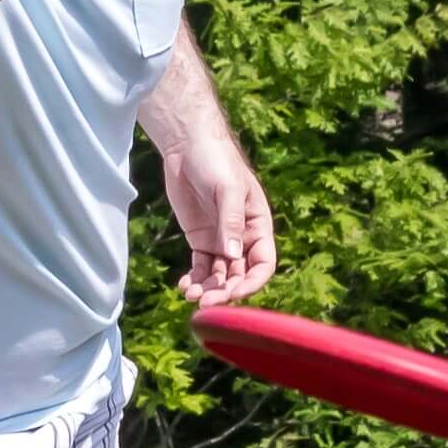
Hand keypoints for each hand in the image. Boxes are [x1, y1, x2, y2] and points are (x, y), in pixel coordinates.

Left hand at [164, 136, 276, 305]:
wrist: (187, 146)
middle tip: (206, 301)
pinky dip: (194, 279)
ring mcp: (221, 240)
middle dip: (225, 290)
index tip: (234, 293)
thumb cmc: (215, 160)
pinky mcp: (200, 240)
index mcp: (259, 225)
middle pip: (239, 275)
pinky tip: (184, 286)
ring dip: (208, 289)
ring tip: (190, 295)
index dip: (252, 282)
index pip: (263, 263)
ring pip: (219, 275)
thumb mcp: (227, 189)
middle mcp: (243, 237)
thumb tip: (233, 256)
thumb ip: (230, 222)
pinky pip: (201, 267)